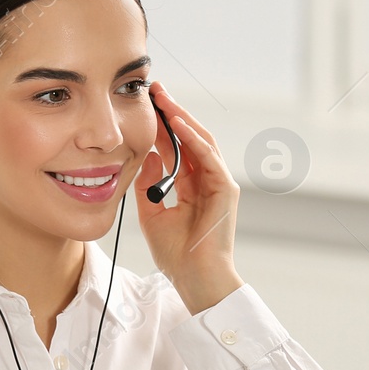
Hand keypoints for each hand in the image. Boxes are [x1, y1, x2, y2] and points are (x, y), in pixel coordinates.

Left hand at [134, 81, 243, 314]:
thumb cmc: (177, 255)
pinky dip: (192, 139)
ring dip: (181, 118)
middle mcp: (208, 180)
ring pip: (201, 140)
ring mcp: (219, 183)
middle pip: (189, 137)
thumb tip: (145, 156)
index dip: (160, 125)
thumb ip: (149, 185)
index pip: (176, 147)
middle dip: (171, 112)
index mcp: (192, 186)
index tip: (143, 105)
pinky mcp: (226, 190)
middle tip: (153, 89)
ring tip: (162, 98)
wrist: (196, 280)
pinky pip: (208, 157)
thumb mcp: (152, 214)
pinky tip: (176, 123)